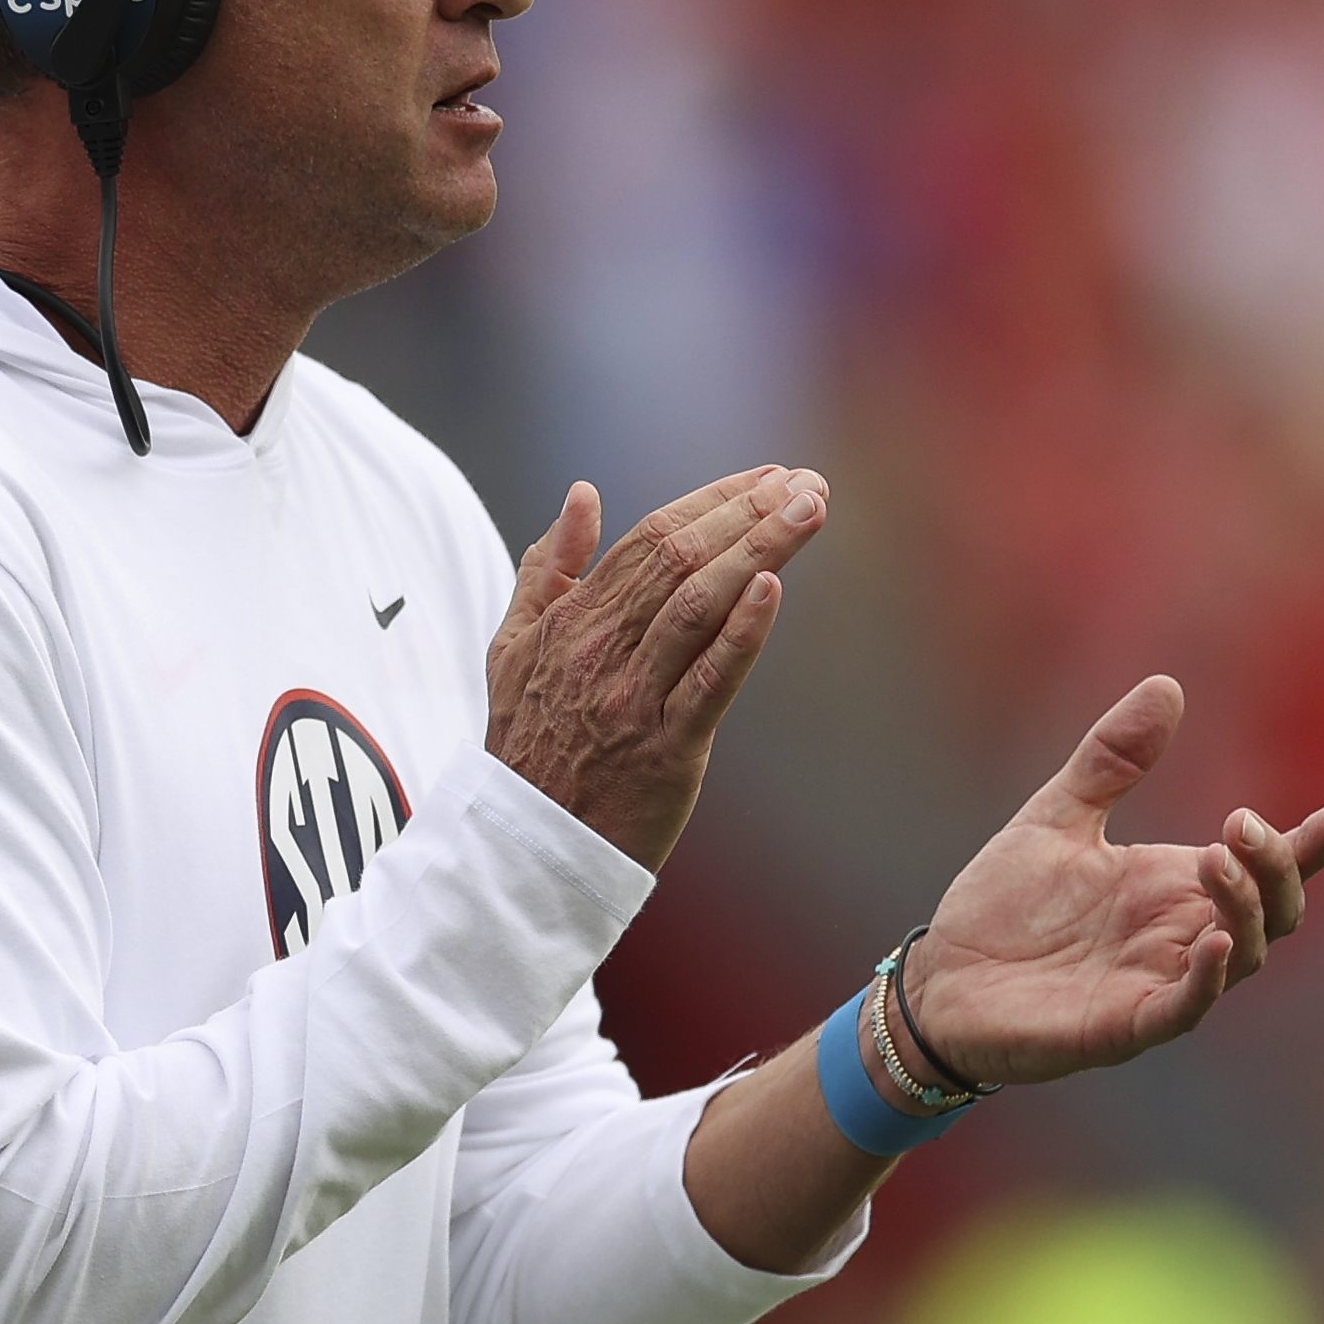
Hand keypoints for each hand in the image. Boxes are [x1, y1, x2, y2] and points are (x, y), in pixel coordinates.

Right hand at [486, 466, 828, 869]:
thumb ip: (547, 570)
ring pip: (699, 605)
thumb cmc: (527, 746)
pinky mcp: (664, 749)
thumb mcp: (512, 647)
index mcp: (571, 620)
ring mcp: (631, 698)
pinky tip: (773, 587)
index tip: (766, 476)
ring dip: (761, 549)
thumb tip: (581, 495)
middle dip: (750, 513)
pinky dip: (742, 632)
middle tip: (807, 483)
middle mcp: (600, 650)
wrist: (527, 847)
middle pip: (681, 560)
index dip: (713, 501)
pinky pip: (709, 682)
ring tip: (810, 512)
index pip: (650, 538)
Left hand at [903, 676, 1323, 1088]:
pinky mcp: (1125, 1025)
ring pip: (1244, 956)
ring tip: (1214, 858)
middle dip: (1276, 867)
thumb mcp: (1057, 819)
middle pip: (1274, 911)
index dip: (1306, 849)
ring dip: (1244, 907)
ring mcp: (1158, 984)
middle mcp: (1179, 936)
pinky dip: (1207, 977)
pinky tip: (1213, 940)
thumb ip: (1111, 760)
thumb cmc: (1001, 909)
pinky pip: (1186, 1007)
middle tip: (1239, 825)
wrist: (938, 980)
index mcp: (1174, 889)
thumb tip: (1167, 684)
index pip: (1263, 872)